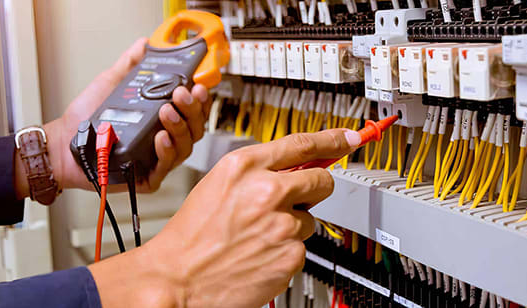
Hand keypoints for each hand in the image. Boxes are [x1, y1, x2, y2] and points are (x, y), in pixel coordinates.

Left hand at [15, 38, 210, 198]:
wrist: (63, 143)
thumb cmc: (87, 119)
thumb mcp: (112, 84)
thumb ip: (130, 64)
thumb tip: (144, 44)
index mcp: (163, 119)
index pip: (193, 110)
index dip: (200, 99)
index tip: (198, 86)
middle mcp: (166, 139)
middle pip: (195, 128)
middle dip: (191, 109)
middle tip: (180, 94)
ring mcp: (158, 159)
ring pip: (186, 147)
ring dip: (180, 127)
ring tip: (166, 111)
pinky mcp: (149, 177)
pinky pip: (166, 166)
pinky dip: (166, 151)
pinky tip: (160, 138)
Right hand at [89, 129, 360, 307]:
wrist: (178, 278)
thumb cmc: (192, 234)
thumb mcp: (219, 185)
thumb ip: (259, 172)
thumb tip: (294, 168)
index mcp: (246, 167)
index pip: (302, 144)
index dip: (331, 140)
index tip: (348, 138)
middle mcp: (267, 191)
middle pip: (321, 180)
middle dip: (314, 189)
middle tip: (294, 201)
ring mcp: (281, 224)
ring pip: (309, 219)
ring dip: (291, 226)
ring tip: (258, 236)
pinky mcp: (290, 255)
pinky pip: (301, 247)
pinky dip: (285, 252)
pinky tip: (260, 255)